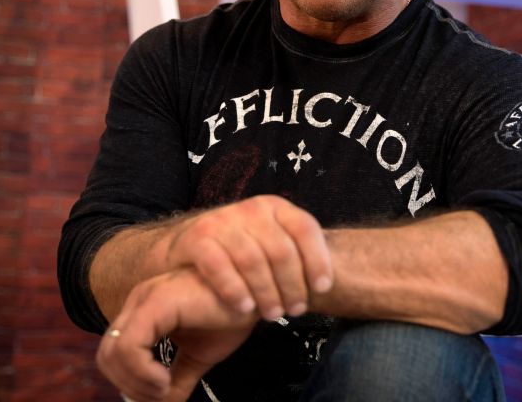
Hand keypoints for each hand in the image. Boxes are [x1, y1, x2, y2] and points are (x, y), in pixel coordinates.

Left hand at [96, 269, 255, 401]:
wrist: (259, 291)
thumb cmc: (232, 313)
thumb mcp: (199, 355)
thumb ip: (177, 378)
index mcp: (145, 310)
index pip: (114, 353)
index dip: (129, 382)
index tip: (159, 396)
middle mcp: (139, 301)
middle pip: (106, 355)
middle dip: (129, 386)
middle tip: (160, 396)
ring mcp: (146, 299)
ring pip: (113, 353)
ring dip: (136, 382)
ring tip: (165, 387)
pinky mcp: (158, 302)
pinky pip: (130, 346)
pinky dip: (142, 371)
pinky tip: (165, 378)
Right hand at [166, 195, 332, 319]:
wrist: (188, 248)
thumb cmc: (240, 253)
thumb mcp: (270, 243)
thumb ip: (295, 254)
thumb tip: (333, 282)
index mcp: (275, 207)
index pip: (304, 228)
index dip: (317, 258)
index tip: (323, 288)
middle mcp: (251, 209)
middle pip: (281, 249)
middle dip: (292, 284)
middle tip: (296, 310)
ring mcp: (223, 221)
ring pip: (253, 259)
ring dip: (266, 292)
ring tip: (273, 315)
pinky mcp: (199, 238)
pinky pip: (219, 265)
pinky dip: (234, 289)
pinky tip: (244, 308)